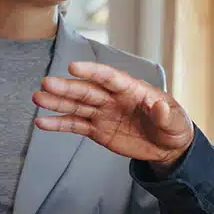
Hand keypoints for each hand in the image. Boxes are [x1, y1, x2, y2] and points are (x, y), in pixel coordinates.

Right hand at [33, 61, 194, 170]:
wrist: (167, 147)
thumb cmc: (174, 127)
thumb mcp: (176, 123)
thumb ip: (166, 115)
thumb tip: (159, 106)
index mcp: (132, 89)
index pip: (110, 77)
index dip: (92, 71)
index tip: (73, 67)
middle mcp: (113, 98)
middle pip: (87, 90)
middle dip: (67, 87)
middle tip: (46, 84)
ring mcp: (103, 113)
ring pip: (76, 106)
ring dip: (56, 102)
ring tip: (37, 98)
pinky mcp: (97, 130)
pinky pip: (75, 126)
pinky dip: (58, 124)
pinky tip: (41, 122)